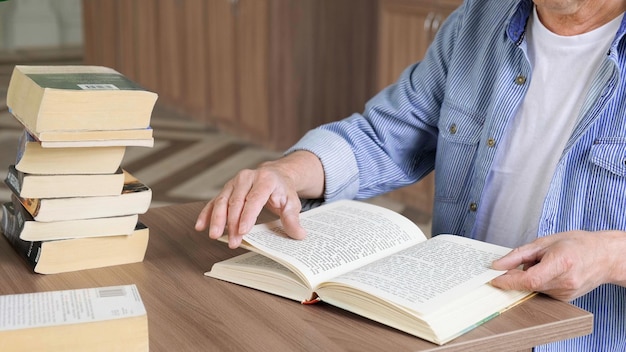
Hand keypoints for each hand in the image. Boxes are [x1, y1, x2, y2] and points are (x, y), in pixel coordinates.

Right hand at [195, 151, 323, 248]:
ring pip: (222, 201)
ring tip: (215, 235)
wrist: (274, 175)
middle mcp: (247, 178)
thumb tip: (299, 235)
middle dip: (233, 223)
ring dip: (217, 219)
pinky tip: (200, 226)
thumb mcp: (292, 202)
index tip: (243, 231)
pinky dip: (206, 214)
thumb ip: (293, 219)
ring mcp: (234, 183)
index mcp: (265, 179)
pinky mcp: (226, 190)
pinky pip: (214, 202)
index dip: (248, 215)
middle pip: (236, 202)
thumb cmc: (283, 190)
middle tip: (232, 242)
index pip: (255, 198)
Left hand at [491, 230, 625, 300]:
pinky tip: (551, 271)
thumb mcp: (545, 242)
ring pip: (534, 288)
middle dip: (518, 274)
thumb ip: (519, 255)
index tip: (494, 279)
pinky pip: (542, 291)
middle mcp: (565, 282)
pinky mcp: (564, 299)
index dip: (508, 281)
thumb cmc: (578, 244)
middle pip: (529, 284)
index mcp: (561, 264)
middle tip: (526, 260)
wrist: (605, 257)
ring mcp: (566, 293)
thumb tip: (497, 265)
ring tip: (545, 262)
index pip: (529, 279)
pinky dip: (539, 281)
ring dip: (530, 276)